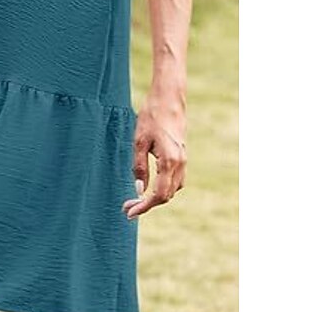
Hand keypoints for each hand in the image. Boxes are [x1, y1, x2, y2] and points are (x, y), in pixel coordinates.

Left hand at [123, 88, 187, 218]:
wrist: (168, 99)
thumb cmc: (151, 117)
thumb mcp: (139, 141)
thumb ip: (139, 167)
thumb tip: (139, 189)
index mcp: (169, 162)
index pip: (158, 195)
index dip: (144, 207)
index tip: (129, 213)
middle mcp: (180, 164)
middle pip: (166, 196)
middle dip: (147, 204)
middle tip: (127, 206)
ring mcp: (183, 160)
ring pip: (172, 189)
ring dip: (156, 197)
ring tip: (136, 199)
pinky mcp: (182, 155)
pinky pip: (175, 179)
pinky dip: (163, 187)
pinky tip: (149, 184)